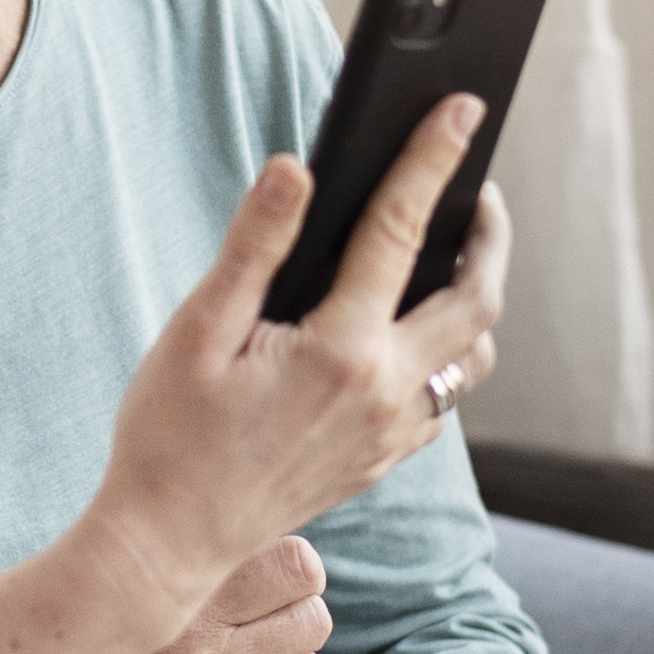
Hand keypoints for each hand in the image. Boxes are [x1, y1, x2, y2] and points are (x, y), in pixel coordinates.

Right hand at [94, 103, 506, 634]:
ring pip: (472, 356)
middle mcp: (382, 393)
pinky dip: (445, 356)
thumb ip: (254, 246)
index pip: (401, 230)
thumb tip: (296, 169)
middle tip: (477, 191)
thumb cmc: (166, 439)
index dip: (433, 159)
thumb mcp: (196, 332)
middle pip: (476, 296)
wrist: (167, 544)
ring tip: (451, 258)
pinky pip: (442, 400)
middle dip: (487, 234)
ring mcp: (389, 434)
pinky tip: (409, 334)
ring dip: (474, 299)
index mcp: (337, 351)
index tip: (463, 109)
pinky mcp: (382, 461)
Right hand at [117, 535, 331, 653]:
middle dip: (298, 590)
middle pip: (305, 578)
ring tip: (257, 647)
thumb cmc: (164, 642)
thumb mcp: (168, 586)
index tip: (263, 575)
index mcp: (172, 588)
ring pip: (312, 625)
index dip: (284, 558)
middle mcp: (190, 637)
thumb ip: (214, 547)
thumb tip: (285, 500)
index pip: (284, 551)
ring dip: (296, 636)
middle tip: (269, 608)